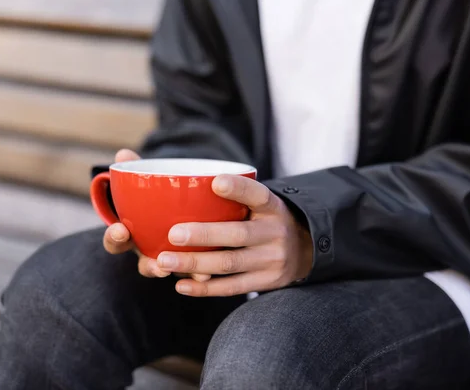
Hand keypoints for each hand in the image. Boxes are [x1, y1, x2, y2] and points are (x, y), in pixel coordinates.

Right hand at [102, 149, 209, 280]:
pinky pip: (194, 275)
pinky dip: (199, 277)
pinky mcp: (192, 267)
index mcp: (132, 235)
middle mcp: (149, 253)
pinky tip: (208, 277)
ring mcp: (171, 262)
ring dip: (181, 274)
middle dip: (150, 267)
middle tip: (158, 265)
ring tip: (192, 274)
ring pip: (173, 273)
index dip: (114, 238)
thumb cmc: (157, 197)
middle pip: (145, 265)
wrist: (187, 209)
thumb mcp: (146, 184)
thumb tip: (123, 154)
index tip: (121, 229)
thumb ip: (135, 171)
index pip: (115, 241)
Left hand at [156, 174, 313, 296]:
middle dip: (203, 235)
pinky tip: (181, 285)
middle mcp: (275, 233)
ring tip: (164, 261)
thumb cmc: (265, 221)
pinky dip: (204, 288)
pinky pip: (231, 287)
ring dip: (194, 264)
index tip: (215, 182)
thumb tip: (185, 194)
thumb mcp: (261, 205)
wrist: (304, 249)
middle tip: (172, 234)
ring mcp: (272, 260)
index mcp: (272, 207)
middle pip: (237, 234)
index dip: (238, 188)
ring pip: (229, 263)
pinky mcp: (266, 282)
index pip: (257, 194)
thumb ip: (235, 200)